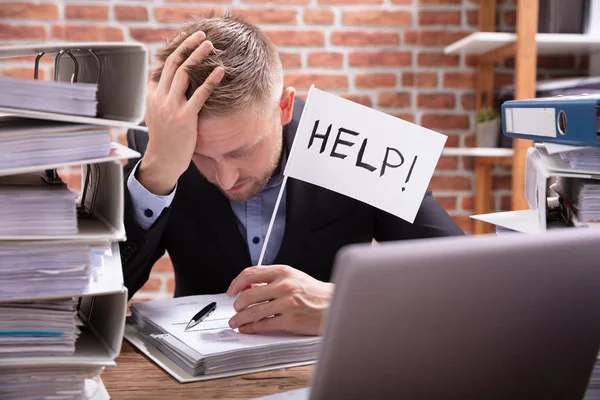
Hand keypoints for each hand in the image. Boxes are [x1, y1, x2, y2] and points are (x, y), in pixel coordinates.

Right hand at [137, 31, 224, 194]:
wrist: (163, 160)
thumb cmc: (165, 138)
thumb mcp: (157, 113)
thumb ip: (163, 96)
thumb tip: (171, 82)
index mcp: (152, 94)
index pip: (161, 64)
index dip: (174, 47)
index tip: (185, 37)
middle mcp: (160, 97)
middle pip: (172, 62)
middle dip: (187, 45)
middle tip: (200, 35)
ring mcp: (172, 107)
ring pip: (183, 72)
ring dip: (197, 55)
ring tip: (209, 45)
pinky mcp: (185, 118)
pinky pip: (200, 94)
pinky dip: (211, 80)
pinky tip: (220, 71)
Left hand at [226, 265, 333, 335]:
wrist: (333, 304)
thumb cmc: (313, 292)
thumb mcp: (293, 277)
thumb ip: (271, 280)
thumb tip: (247, 287)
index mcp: (283, 272)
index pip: (250, 274)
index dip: (236, 284)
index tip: (231, 291)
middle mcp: (284, 286)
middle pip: (248, 295)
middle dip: (237, 304)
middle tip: (235, 309)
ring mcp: (287, 303)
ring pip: (253, 312)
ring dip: (239, 318)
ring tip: (236, 322)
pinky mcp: (290, 320)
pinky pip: (263, 324)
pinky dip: (250, 328)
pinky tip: (246, 328)